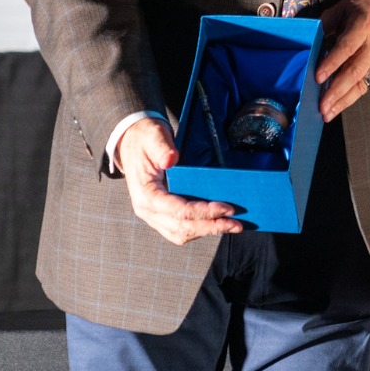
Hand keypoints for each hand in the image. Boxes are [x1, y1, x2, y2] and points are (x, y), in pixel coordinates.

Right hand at [114, 117, 240, 244]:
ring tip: (231, 225)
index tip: (227, 208)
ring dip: (206, 231)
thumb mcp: (154, 137)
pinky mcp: (159, 215)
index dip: (204, 212)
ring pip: (180, 234)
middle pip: (181, 227)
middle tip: (237, 224)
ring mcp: (152, 215)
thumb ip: (163, 148)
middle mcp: (147, 210)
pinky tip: (215, 223)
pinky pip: (178, 230)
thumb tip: (171, 159)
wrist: (132, 142)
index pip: (178, 211)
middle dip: (211, 227)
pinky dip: (198, 229)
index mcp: (145, 194)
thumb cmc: (145, 139)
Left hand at [316, 0, 369, 120]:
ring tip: (327, 113)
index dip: (332, 63)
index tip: (318, 77)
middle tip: (322, 105)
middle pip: (355, 70)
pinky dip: (351, 98)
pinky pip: (366, 86)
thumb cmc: (362, 9)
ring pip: (362, 83)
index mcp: (363, 26)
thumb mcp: (342, 8)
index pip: (347, 47)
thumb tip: (308, 40)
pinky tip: (337, 106)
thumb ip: (326, 23)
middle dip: (337, 90)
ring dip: (343, 100)